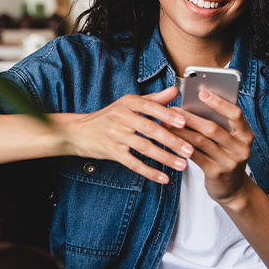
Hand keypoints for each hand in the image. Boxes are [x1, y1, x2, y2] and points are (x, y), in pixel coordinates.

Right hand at [62, 86, 193, 183]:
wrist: (78, 131)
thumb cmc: (109, 117)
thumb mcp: (129, 104)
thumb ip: (154, 99)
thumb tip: (175, 90)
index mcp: (128, 102)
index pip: (150, 107)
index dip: (167, 115)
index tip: (183, 122)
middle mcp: (121, 117)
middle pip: (150, 129)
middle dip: (172, 140)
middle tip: (189, 149)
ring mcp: (116, 135)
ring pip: (144, 147)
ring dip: (165, 157)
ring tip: (181, 164)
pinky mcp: (112, 152)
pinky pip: (133, 163)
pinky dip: (149, 171)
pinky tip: (163, 178)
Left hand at [166, 90, 253, 204]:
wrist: (233, 188)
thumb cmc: (227, 156)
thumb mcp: (231, 140)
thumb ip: (220, 124)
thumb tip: (195, 103)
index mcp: (246, 135)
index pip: (236, 114)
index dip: (219, 103)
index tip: (202, 93)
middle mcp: (241, 148)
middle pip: (213, 128)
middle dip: (190, 117)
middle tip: (173, 109)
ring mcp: (229, 162)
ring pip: (201, 141)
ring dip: (181, 131)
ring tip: (166, 123)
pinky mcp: (216, 173)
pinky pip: (195, 156)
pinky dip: (181, 146)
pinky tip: (171, 139)